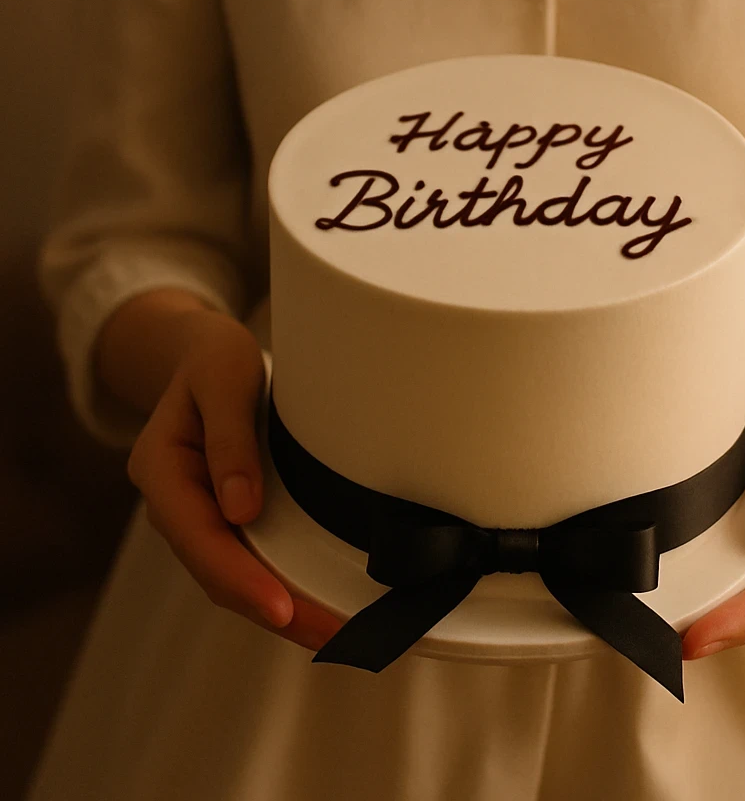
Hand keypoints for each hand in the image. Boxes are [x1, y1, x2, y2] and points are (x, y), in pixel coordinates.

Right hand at [126, 309, 342, 650]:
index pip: (199, 537)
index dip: (240, 578)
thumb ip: (229, 439)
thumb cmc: (214, 358)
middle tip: (333, 637)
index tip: (283, 609)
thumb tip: (240, 510)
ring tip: (338, 635)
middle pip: (219, 572)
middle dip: (274, 611)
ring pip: (236, 576)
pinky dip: (283, 585)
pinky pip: (251, 560)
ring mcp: (200, 513)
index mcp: (161, 469)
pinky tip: (320, 605)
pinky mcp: (226, 515)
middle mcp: (176, 502)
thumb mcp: (223, 377)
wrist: (202, 352)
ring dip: (284, 610)